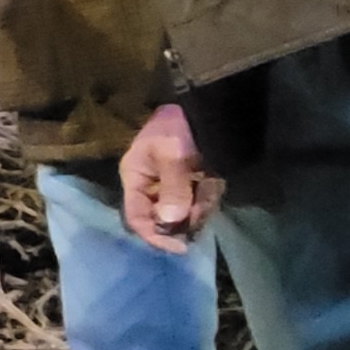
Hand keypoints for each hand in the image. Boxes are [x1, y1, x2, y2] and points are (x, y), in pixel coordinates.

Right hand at [115, 101, 217, 254]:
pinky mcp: (190, 182)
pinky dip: (207, 198)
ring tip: (210, 188)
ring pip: (183, 213)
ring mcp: (171, 185)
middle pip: (162, 220)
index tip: (179, 247)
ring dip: (198, 209)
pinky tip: (214, 182)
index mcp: (135, 177)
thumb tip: (171, 220)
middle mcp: (151, 186)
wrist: (204, 102)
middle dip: (182, 221)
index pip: (137, 218)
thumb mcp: (171, 152)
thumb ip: (172, 186)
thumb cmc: (178, 124)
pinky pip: (198, 202)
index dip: (155, 236)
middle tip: (202, 212)